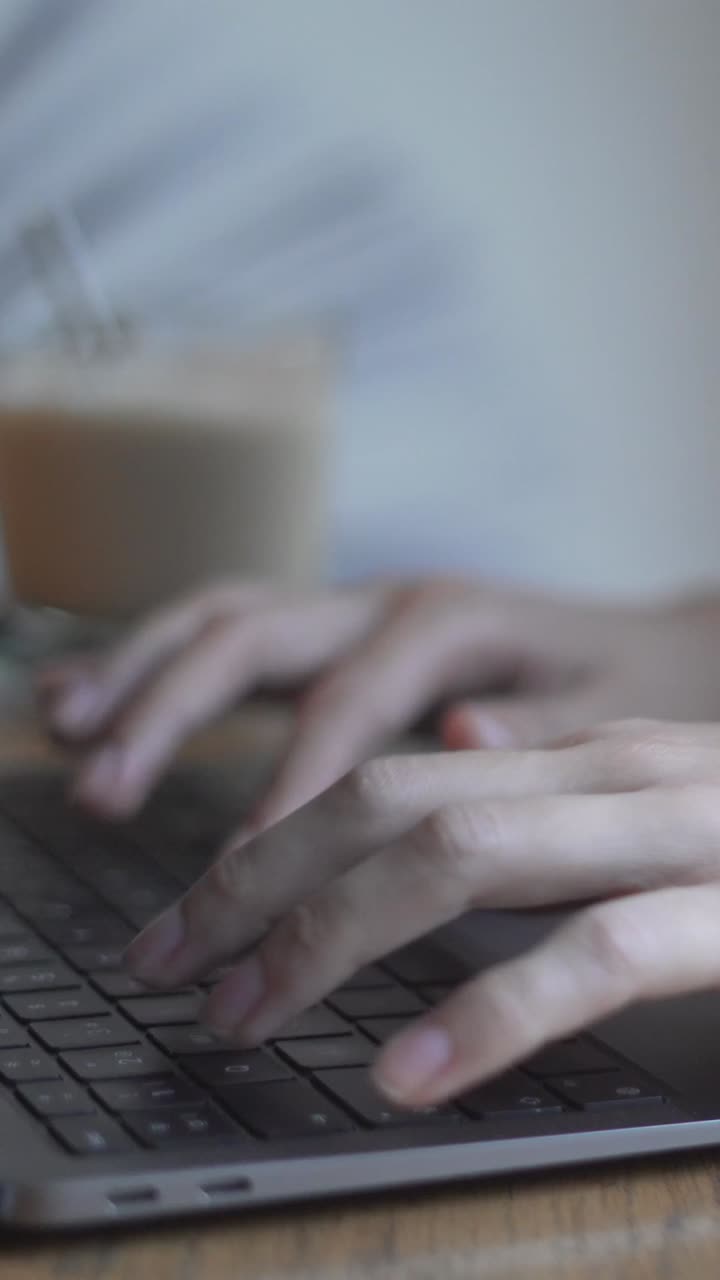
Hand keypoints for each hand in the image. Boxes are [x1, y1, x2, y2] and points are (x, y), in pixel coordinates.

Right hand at [39, 575, 719, 821]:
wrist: (665, 648)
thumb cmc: (641, 684)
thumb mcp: (622, 707)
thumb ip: (547, 724)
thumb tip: (464, 734)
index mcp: (451, 620)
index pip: (346, 706)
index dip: (287, 786)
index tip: (238, 869)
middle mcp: (387, 601)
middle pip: (252, 639)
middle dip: (168, 713)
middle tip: (100, 791)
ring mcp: (355, 613)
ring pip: (223, 621)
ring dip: (138, 672)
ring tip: (63, 729)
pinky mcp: (339, 637)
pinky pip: (232, 637)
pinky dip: (157, 666)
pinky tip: (89, 700)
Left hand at [125, 718, 719, 1106]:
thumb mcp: (641, 825)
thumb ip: (545, 806)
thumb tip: (443, 771)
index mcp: (582, 754)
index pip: (385, 774)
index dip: (269, 843)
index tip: (189, 917)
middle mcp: (613, 771)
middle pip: (392, 802)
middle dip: (259, 883)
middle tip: (167, 962)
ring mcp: (679, 829)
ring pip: (467, 854)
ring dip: (332, 937)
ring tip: (244, 1013)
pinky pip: (599, 953)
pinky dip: (493, 1012)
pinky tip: (410, 1071)